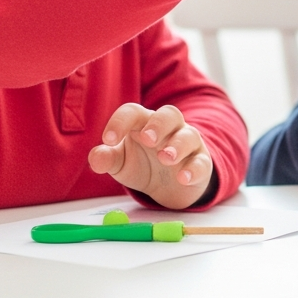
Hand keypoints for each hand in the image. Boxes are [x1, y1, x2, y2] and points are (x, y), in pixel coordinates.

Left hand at [88, 104, 213, 209]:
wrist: (170, 185)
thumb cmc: (143, 165)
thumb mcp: (120, 163)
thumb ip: (107, 159)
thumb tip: (95, 158)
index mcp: (144, 123)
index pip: (133, 112)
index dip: (120, 121)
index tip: (108, 139)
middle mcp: (169, 128)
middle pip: (169, 114)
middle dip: (158, 125)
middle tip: (147, 139)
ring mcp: (188, 144)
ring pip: (189, 135)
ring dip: (178, 145)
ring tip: (166, 158)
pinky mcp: (201, 162)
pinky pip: (202, 161)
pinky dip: (195, 168)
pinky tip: (183, 178)